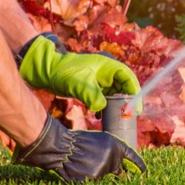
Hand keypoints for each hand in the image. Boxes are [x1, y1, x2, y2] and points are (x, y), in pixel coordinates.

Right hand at [14, 117, 145, 181]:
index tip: (145, 172)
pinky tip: (78, 170)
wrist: (61, 147)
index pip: (131, 156)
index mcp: (115, 145)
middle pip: (115, 170)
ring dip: (94, 174)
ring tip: (82, 163)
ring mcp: (102, 169)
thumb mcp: (99, 141)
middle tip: (93, 162)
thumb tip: (121, 170)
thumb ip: (112, 153)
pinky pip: (93, 183)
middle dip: (108, 169)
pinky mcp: (93, 179)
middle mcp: (112, 157)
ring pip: (102, 177)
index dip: (139, 164)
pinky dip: (87, 180)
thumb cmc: (78, 142)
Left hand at [17, 33, 139, 112]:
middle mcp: (107, 72)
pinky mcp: (93, 87)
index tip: (136, 108)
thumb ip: (92, 96)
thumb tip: (101, 109)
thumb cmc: (65, 72)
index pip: (128, 77)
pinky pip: (105, 98)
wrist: (49, 72)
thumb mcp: (79, 84)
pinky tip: (100, 116)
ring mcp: (100, 80)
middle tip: (129, 117)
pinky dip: (105, 107)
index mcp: (108, 65)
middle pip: (124, 87)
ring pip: (115, 94)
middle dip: (127, 102)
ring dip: (116, 106)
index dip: (134, 92)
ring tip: (117, 119)